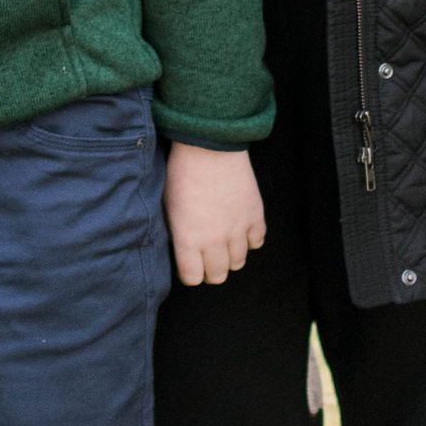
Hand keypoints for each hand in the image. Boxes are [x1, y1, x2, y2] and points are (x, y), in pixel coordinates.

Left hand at [164, 142, 266, 286]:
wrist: (209, 147)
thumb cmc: (182, 173)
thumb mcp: (167, 207)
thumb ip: (177, 234)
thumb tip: (182, 249)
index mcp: (188, 240)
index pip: (193, 278)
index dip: (191, 274)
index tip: (190, 265)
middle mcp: (215, 241)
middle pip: (218, 276)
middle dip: (211, 270)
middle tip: (207, 257)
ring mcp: (238, 230)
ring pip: (239, 263)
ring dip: (230, 256)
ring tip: (224, 242)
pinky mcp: (255, 216)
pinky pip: (257, 242)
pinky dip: (249, 239)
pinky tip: (240, 229)